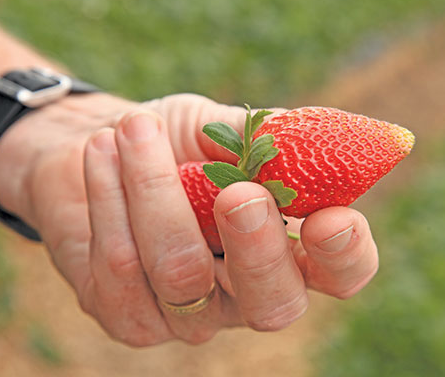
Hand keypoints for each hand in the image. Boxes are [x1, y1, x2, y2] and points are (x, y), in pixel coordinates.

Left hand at [0, 93, 378, 345]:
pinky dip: (110, 197)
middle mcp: (244, 294)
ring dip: (154, 189)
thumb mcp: (219, 127)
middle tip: (238, 192)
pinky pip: (121, 267)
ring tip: (133, 127)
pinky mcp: (130, 318)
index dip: (346, 256)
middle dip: (257, 248)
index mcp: (285, 248)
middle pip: (274, 304)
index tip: (333, 218)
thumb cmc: (172, 141)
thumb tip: (323, 135)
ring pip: (183, 274)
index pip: (339, 274)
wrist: (98, 149)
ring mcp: (189, 315)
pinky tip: (102, 152)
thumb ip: (265, 136)